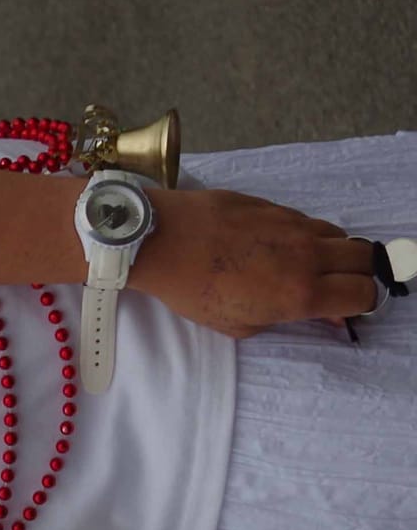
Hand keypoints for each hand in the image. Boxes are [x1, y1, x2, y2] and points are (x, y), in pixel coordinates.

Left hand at [133, 189, 377, 336]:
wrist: (161, 239)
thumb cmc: (192, 290)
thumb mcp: (238, 323)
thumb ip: (286, 319)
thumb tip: (322, 314)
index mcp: (301, 293)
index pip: (364, 294)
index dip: (360, 303)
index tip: (343, 308)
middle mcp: (308, 256)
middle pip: (367, 259)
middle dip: (359, 274)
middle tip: (335, 285)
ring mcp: (294, 226)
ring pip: (340, 236)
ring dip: (334, 253)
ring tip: (306, 266)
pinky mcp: (277, 206)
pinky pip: (308, 221)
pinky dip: (307, 236)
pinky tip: (278, 246)